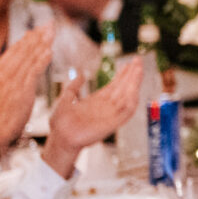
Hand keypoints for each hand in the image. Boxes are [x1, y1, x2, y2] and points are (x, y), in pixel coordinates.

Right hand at [0, 26, 53, 155]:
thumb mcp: (0, 90)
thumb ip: (9, 77)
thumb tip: (19, 65)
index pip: (14, 50)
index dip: (28, 39)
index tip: (39, 30)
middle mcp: (3, 74)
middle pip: (23, 50)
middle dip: (38, 36)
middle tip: (50, 24)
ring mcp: (12, 82)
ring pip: (29, 58)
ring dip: (42, 43)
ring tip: (52, 32)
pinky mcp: (20, 91)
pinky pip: (33, 72)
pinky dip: (41, 60)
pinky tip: (49, 51)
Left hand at [41, 57, 143, 177]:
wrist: (59, 138)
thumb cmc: (61, 123)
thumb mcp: (65, 99)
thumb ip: (73, 87)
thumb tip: (80, 75)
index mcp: (98, 101)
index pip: (115, 85)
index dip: (122, 75)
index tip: (128, 63)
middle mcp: (107, 107)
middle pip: (124, 88)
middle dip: (131, 74)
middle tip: (137, 60)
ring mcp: (111, 114)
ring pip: (127, 96)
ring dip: (134, 83)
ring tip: (138, 69)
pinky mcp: (113, 123)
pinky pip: (126, 111)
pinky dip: (132, 99)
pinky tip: (135, 88)